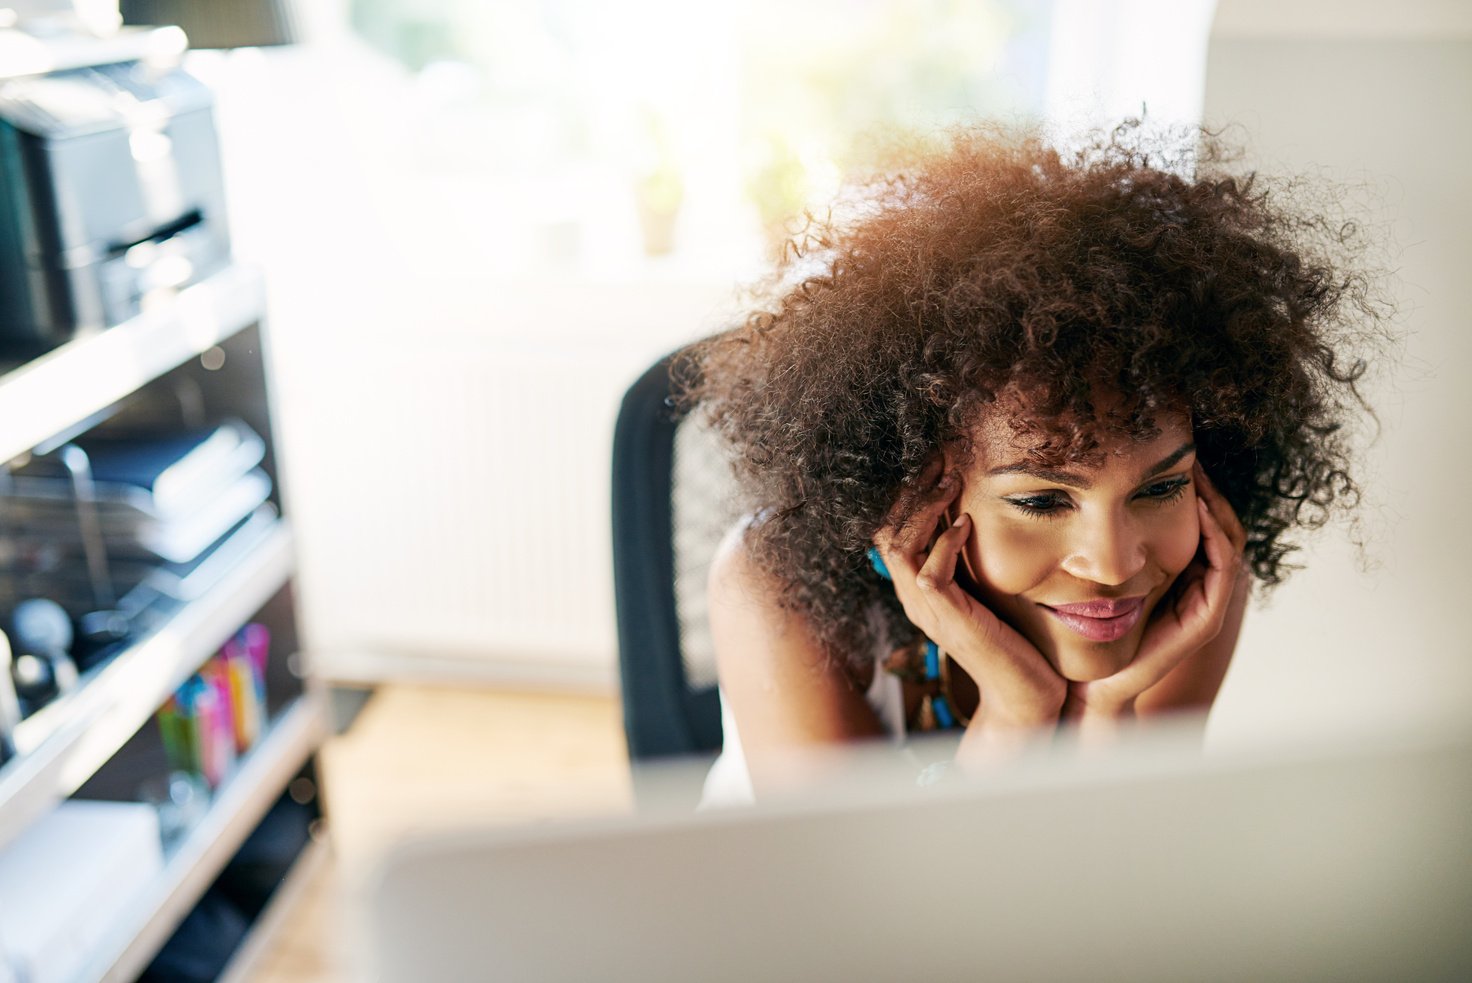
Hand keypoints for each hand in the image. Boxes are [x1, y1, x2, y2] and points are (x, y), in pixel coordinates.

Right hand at [873, 463, 1065, 731]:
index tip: (932, 465)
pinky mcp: (949, 621)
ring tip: (951, 483)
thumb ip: (971, 562)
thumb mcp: (986, 590)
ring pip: (900, 548)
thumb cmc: (1014, 640)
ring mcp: (927, 613)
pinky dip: (946, 543)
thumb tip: (974, 515)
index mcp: (918, 591)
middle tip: (938, 463)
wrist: (1025, 693)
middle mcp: (914, 600)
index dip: (905, 497)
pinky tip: (967, 524)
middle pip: (886, 534)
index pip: (890, 534)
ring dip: (926, 510)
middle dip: (910, 493)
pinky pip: (929, 574)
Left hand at [1064, 462, 1247, 722]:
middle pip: (1220, 523)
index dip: (1195, 485)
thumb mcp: (1094, 569)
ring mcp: (1204, 603)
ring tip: (1198, 471)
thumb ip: (1102, 538)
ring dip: (1216, 504)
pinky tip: (1198, 509)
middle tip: (1193, 451)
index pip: (1201, 518)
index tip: (1175, 452)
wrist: (1089, 683)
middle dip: (1210, 486)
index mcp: (1178, 572)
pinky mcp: (1203, 620)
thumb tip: (1086, 486)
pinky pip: (1222, 570)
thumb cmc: (1085, 629)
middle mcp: (1196, 585)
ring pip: (1228, 541)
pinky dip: (1214, 536)